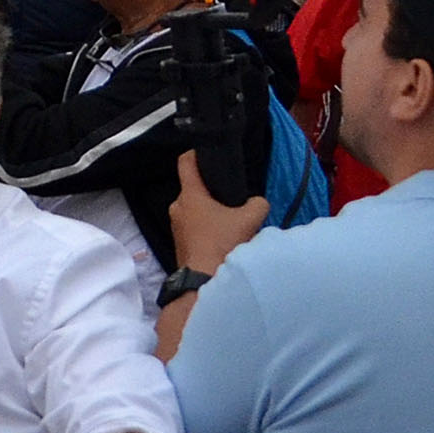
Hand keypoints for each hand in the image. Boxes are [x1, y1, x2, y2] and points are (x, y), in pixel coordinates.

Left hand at [168, 149, 270, 276]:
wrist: (204, 280)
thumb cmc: (223, 244)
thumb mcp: (249, 219)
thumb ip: (257, 204)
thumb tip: (257, 202)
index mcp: (189, 195)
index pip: (185, 163)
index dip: (195, 153)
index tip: (208, 152)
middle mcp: (177, 207)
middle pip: (194, 188)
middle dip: (211, 189)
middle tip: (230, 192)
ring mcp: (176, 226)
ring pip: (194, 209)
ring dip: (210, 210)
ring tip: (230, 215)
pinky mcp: (180, 242)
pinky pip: (194, 225)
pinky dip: (207, 225)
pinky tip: (223, 233)